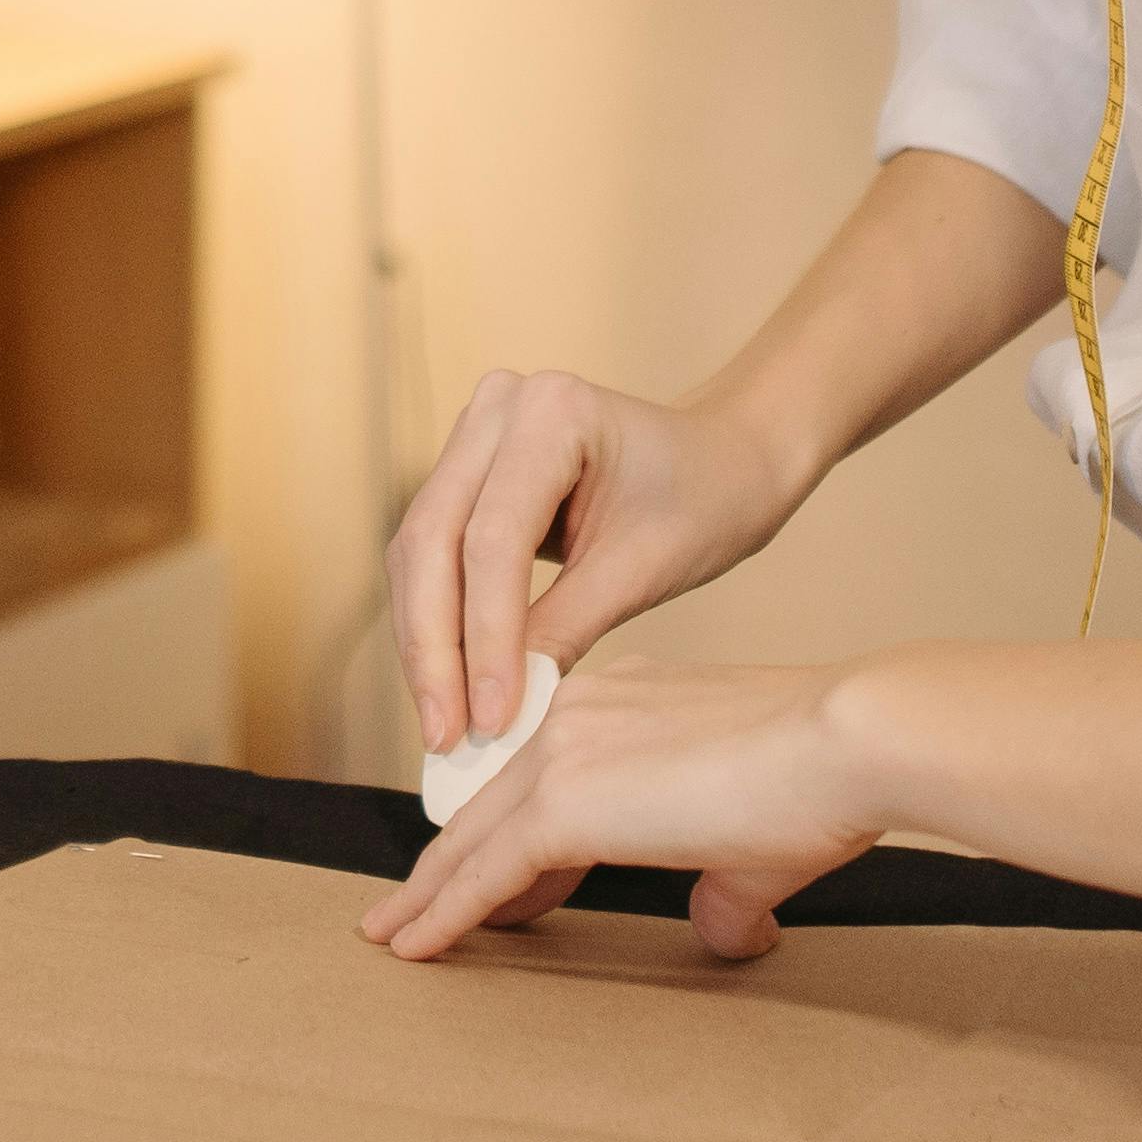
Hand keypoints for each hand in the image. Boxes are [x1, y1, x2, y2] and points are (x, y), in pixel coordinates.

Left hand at [357, 659, 880, 964]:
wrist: (844, 744)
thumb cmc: (820, 786)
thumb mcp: (757, 847)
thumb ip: (725, 887)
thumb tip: (729, 932)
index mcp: (619, 704)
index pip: (543, 782)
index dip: (509, 843)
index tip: (489, 884)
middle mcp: (578, 715)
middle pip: (492, 806)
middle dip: (449, 864)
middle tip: (407, 911)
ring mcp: (564, 754)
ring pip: (473, 838)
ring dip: (430, 894)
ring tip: (394, 937)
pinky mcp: (562, 804)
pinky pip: (483, 872)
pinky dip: (444, 914)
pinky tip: (416, 947)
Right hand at [387, 370, 797, 752]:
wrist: (723, 462)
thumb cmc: (702, 501)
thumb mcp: (644, 568)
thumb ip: (564, 630)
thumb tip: (496, 712)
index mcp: (553, 410)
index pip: (493, 538)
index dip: (485, 635)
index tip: (491, 718)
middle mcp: (498, 408)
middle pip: (434, 539)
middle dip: (435, 647)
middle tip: (445, 733)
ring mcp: (474, 435)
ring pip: (419, 551)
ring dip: (425, 642)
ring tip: (442, 723)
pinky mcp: (465, 472)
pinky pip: (431, 553)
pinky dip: (437, 622)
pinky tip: (448, 685)